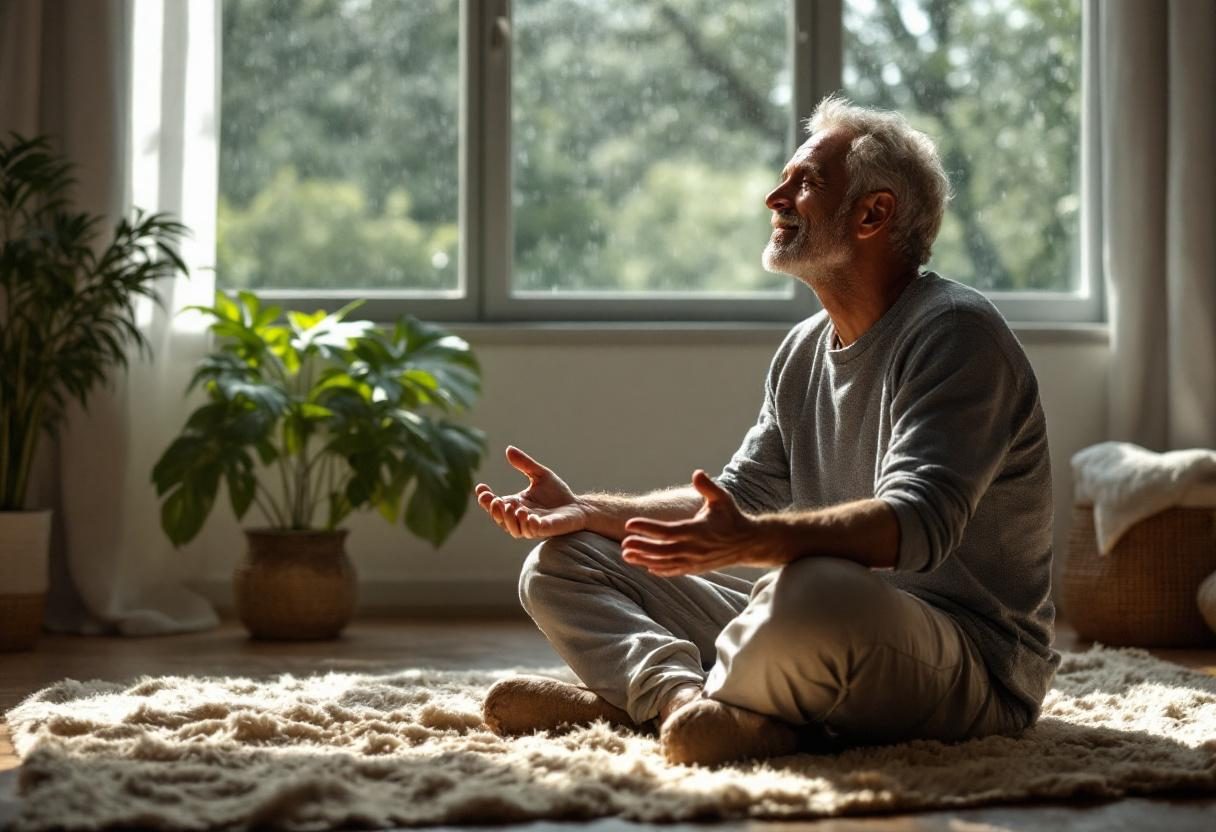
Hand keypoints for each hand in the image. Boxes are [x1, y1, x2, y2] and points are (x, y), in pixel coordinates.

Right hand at [474, 446, 588, 539]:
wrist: (577, 506)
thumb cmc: (558, 493)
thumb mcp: (540, 474)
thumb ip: (524, 464)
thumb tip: (509, 449)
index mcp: (516, 504)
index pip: (496, 504)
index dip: (486, 499)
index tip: (480, 488)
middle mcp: (521, 517)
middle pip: (500, 519)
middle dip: (494, 511)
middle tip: (495, 500)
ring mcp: (532, 526)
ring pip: (514, 529)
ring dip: (509, 519)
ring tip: (510, 506)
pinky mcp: (545, 530)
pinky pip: (533, 532)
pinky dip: (529, 525)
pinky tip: (529, 516)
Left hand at [621, 470, 780, 576]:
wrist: (749, 543)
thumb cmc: (732, 517)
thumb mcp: (722, 499)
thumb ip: (708, 487)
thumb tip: (697, 473)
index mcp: (697, 530)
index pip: (667, 531)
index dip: (647, 528)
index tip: (629, 524)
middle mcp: (695, 548)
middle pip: (662, 550)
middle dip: (642, 547)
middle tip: (624, 543)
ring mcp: (695, 560)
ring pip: (665, 563)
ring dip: (645, 559)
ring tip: (626, 555)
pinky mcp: (697, 568)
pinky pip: (675, 571)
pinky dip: (660, 570)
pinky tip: (646, 567)